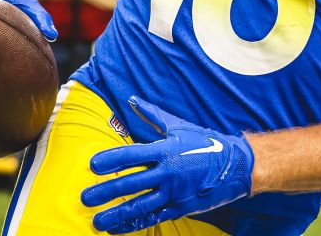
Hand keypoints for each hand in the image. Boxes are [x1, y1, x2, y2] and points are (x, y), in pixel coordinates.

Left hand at [81, 97, 252, 233]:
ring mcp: (174, 192)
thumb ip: (152, 115)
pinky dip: (135, 224)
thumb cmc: (204, 141)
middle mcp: (168, 172)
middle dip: (106, 191)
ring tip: (96, 221)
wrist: (235, 165)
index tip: (93, 165)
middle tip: (85, 198)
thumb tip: (132, 99)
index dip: (111, 159)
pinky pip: (154, 217)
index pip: (132, 155)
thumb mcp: (179, 126)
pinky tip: (119, 228)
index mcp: (165, 150)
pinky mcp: (180, 207)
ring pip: (140, 206)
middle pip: (131, 183)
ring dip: (117, 214)